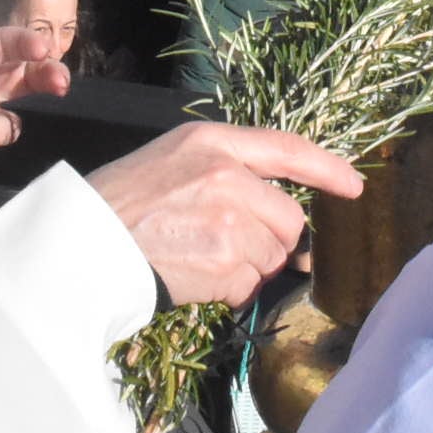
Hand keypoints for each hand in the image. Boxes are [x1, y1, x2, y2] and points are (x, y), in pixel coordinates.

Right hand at [91, 122, 363, 307]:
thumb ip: (227, 172)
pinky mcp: (223, 263)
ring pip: (272, 257)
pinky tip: (193, 277)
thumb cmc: (119, 201)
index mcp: (212, 142)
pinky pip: (249, 286)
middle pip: (289, 219)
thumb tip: (282, 213)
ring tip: (198, 257)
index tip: (353, 186)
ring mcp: (228, 220)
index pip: (288, 148)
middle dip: (270, 240)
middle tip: (224, 244)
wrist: (79, 243)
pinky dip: (228, 290)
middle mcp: (228, 176)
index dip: (327, 169)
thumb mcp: (171, 159)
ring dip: (247, 267)